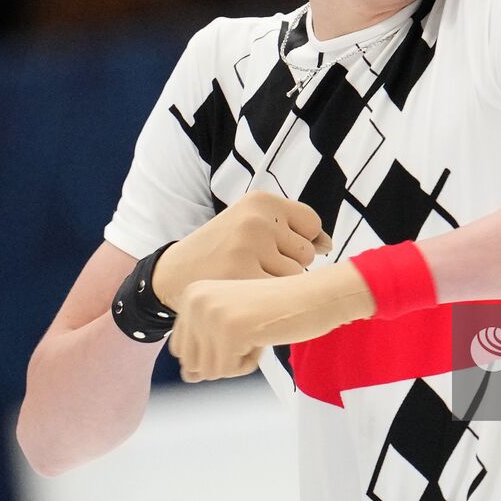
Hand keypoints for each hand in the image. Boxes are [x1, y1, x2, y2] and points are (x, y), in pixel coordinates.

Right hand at [151, 192, 331, 306]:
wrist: (172, 273)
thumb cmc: (223, 250)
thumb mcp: (253, 226)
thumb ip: (293, 231)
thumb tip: (327, 244)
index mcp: (261, 201)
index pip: (311, 224)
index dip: (297, 242)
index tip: (271, 247)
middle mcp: (257, 219)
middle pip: (306, 253)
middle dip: (286, 264)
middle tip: (252, 264)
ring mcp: (249, 248)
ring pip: (295, 275)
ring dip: (277, 284)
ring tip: (247, 276)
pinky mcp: (242, 277)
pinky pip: (279, 293)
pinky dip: (266, 300)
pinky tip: (244, 293)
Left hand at [169, 264, 374, 381]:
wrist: (314, 296)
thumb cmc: (277, 310)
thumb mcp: (232, 324)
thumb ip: (206, 348)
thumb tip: (188, 376)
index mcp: (192, 294)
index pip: (181, 349)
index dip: (214, 351)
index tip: (240, 327)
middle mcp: (195, 300)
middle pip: (192, 363)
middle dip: (225, 358)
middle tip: (250, 331)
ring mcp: (211, 313)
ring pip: (210, 370)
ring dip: (239, 361)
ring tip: (258, 332)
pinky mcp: (230, 330)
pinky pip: (229, 371)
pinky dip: (250, 362)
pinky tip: (264, 336)